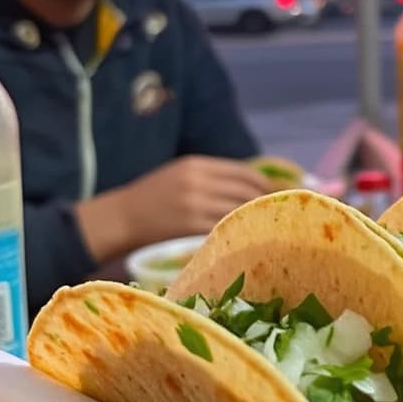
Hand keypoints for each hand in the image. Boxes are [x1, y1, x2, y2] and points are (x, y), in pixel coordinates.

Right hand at [77, 156, 270, 262]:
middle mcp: (197, 181)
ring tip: (271, 226)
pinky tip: (249, 237)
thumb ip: (212, 177)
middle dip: (267, 202)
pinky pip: (223, 228)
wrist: (120, 218)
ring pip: (238, 210)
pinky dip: (238, 232)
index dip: (266, 183)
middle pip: (245, 191)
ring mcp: (194, 204)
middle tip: (283, 212)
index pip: (243, 172)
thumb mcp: (181, 175)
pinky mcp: (189, 226)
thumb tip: (251, 186)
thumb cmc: (152, 197)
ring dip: (257, 218)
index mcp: (196, 164)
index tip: (279, 192)